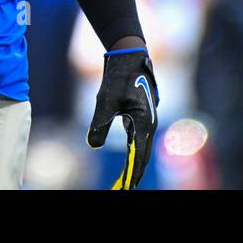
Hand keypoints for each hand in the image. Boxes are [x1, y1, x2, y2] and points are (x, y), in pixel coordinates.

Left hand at [87, 46, 158, 188]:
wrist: (129, 55)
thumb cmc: (119, 77)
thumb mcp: (105, 101)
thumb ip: (100, 125)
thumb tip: (93, 146)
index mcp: (144, 122)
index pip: (139, 155)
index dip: (133, 173)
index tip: (127, 187)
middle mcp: (149, 122)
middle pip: (142, 154)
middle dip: (134, 172)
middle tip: (125, 187)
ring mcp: (147, 118)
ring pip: (141, 145)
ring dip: (135, 162)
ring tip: (127, 178)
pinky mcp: (142, 113)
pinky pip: (139, 136)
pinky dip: (134, 148)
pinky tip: (130, 155)